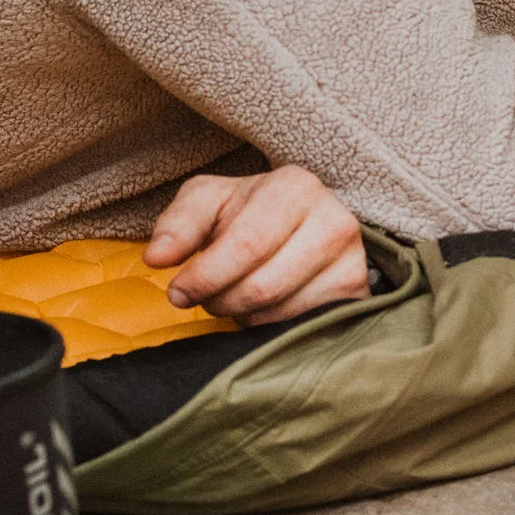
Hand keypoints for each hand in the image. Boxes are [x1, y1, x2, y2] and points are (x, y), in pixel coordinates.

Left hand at [144, 165, 370, 324]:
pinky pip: (302, 327)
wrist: (302, 225)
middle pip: (264, 285)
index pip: (246, 244)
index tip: (178, 291)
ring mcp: (352, 261)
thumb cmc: (248, 212)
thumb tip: (157, 257)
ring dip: (244, 315)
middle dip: (221, 300)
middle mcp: (334, 220)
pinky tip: (262, 308)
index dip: (205, 276)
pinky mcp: (356, 294)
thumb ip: (178, 223)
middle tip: (205, 298)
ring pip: (282, 312)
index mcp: (295, 187)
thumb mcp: (208, 202)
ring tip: (234, 297)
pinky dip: (270, 327)